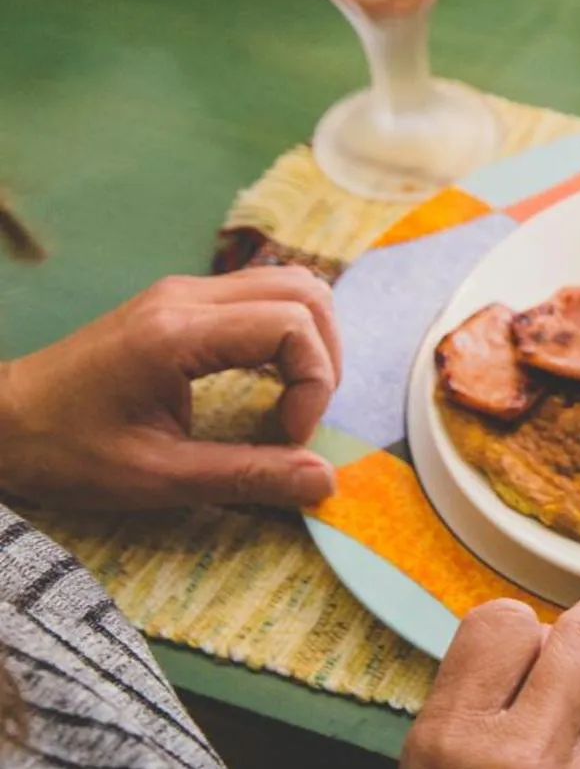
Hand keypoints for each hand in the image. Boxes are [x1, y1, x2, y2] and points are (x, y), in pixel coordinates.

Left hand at [0, 269, 340, 509]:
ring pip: (289, 285)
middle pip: (305, 292)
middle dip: (324, 357)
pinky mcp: (180, 303)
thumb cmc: (66, 453)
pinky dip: (285, 334)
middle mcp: (186, 297)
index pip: (292, 325)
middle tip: (301, 416)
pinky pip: (260, 296)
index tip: (289, 436)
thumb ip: (247, 477)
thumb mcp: (157, 478)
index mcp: (178, 333)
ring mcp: (182, 293)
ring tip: (291, 399)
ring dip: (310, 342)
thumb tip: (324, 483)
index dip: (314, 383)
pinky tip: (267, 381)